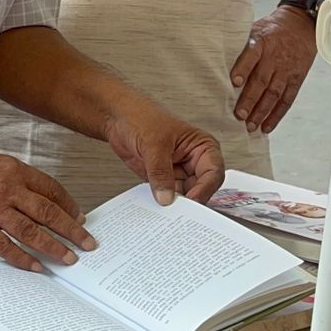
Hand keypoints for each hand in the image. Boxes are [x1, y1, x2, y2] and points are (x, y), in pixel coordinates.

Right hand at [0, 139, 95, 271]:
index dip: (69, 205)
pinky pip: (3, 246)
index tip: (80, 217)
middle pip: (47, 212)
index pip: (50, 189)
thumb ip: (15, 180)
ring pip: (30, 231)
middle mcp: (5, 188)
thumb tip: (37, 201)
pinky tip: (35, 266)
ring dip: (52, 246)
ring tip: (68, 258)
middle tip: (87, 242)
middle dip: (71, 229)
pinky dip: (21, 258)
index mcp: (13, 170)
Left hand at [103, 97, 225, 204]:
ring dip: (175, 205)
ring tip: (166, 213)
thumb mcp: (154, 144)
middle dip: (190, 201)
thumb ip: (160, 172)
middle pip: (201, 189)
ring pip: (184, 196)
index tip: (191, 201)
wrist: (118, 118)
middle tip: (178, 212)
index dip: (205, 189)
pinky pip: (167, 196)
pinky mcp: (164, 180)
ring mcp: (179, 172)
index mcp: (203, 147)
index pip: (213, 173)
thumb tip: (166, 197)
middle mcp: (195, 162)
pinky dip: (162, 203)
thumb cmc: (141, 117)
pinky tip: (156, 209)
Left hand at [230, 8, 316, 134]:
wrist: (300, 25)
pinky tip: (267, 126)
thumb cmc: (270, 29)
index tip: (233, 82)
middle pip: (262, 81)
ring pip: (274, 94)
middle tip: (239, 115)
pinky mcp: (296, 79)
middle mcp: (274, 58)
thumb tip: (211, 56)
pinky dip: (277, 114)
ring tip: (250, 126)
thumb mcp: (253, 29)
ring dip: (262, 111)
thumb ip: (238, 44)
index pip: (251, 56)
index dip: (243, 69)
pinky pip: (287, 99)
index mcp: (261, 43)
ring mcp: (287, 70)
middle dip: (250, 99)